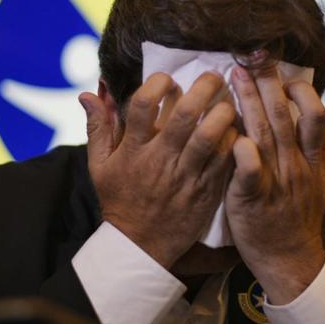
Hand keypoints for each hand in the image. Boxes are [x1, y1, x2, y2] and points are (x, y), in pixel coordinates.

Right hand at [79, 72, 237, 268]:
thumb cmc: (119, 199)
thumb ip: (97, 127)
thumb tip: (89, 92)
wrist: (140, 246)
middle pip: (185, 116)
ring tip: (229, 101)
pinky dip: (232, 141)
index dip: (156, 84)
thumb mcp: (99, 166)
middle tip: (214, 77)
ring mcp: (185, 177)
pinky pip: (224, 161)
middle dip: (203, 89)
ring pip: (210, 137)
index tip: (167, 78)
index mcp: (133, 150)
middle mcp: (160, 160)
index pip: (142, 105)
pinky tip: (235, 129)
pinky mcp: (206, 192)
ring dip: (223, 113)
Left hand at [224, 63, 324, 303]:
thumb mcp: (323, 185)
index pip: (314, 115)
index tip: (284, 69)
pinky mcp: (251, 199)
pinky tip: (235, 136)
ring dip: (249, 103)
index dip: (301, 89)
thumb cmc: (300, 218)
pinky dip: (243, 154)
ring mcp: (275, 181)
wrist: (290, 259)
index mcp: (312, 159)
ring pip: (264, 135)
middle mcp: (295, 165)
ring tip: (234, 77)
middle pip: (284, 116)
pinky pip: (248, 173)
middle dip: (268, 82)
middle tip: (252, 55)